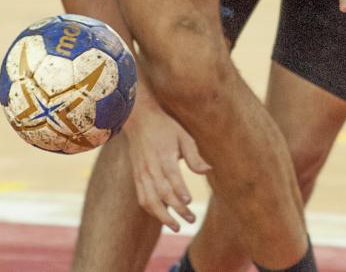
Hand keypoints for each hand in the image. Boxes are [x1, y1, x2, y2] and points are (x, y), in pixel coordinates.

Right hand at [123, 97, 210, 231]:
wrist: (138, 119)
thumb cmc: (165, 127)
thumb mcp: (183, 135)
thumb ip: (194, 155)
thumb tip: (208, 171)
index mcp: (163, 154)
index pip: (171, 176)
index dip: (179, 190)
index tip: (189, 202)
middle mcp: (151, 166)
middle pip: (162, 192)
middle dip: (176, 209)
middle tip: (191, 219)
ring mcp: (142, 172)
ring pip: (149, 199)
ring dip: (162, 216)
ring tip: (176, 227)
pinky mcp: (137, 176)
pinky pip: (142, 197)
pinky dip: (151, 210)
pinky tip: (162, 217)